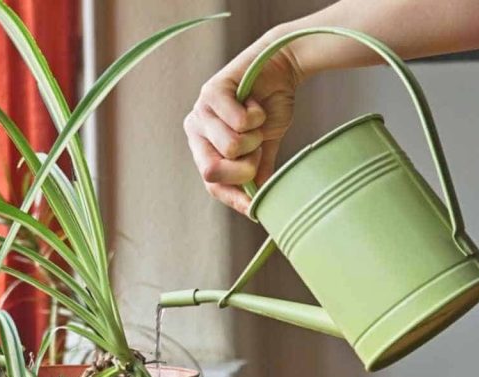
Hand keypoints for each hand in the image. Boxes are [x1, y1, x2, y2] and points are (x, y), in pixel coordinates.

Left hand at [184, 33, 303, 214]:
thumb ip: (256, 174)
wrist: (283, 68)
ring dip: (255, 137)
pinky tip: (254, 102)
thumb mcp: (263, 147)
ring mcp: (200, 110)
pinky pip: (239, 123)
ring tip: (256, 119)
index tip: (254, 206)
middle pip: (215, 171)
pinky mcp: (211, 91)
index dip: (233, 197)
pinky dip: (256, 116)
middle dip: (246, 166)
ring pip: (231, 147)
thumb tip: (256, 207)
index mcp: (203, 147)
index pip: (211, 184)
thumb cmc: (269, 107)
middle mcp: (195, 130)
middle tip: (257, 146)